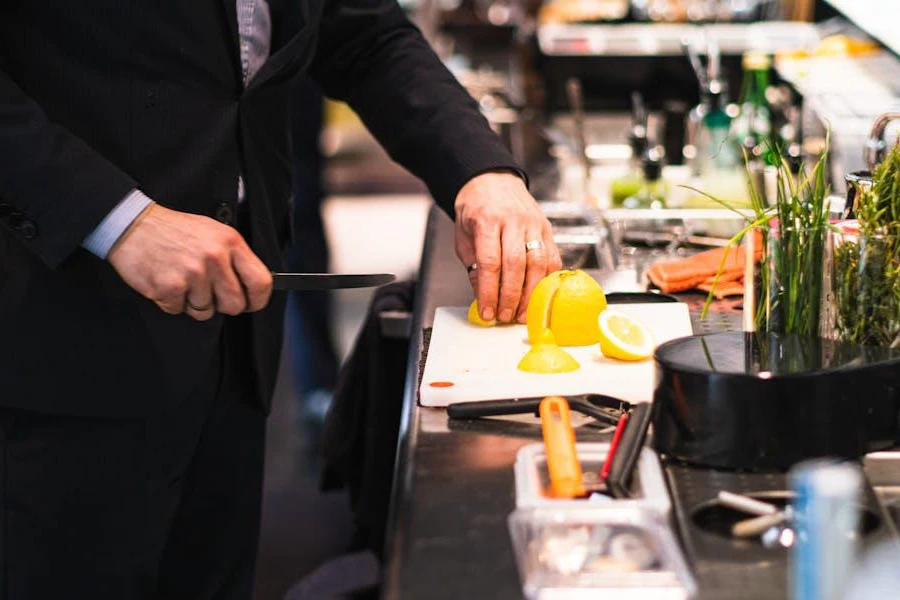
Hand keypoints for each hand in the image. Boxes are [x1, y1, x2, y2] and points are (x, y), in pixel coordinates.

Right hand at [108, 204, 272, 320]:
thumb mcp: (213, 232)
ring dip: (194, 302)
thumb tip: (250, 286)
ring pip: (206, 311)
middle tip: (209, 293)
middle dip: (223, 305)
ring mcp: (192, 274)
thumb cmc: (175, 231)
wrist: (132, 224)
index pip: (261, 281)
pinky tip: (167, 280)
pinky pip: (180, 310)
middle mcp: (214, 258)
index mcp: (230, 242)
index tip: (252, 303)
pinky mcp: (170, 287)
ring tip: (182, 279)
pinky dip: (173, 301)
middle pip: (235, 305)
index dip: (258, 299)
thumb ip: (234, 257)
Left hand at [454, 172, 561, 323]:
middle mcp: (513, 220)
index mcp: (487, 220)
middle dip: (511, 297)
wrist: (492, 181)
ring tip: (522, 313)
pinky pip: (552, 257)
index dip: (489, 292)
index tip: (487, 312)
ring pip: (538, 263)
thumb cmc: (475, 210)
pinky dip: (547, 280)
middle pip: (516, 265)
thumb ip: (473, 268)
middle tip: (505, 316)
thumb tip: (483, 299)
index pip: (490, 262)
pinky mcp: (547, 228)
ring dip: (531, 293)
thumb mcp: (463, 238)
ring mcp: (533, 223)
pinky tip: (539, 295)